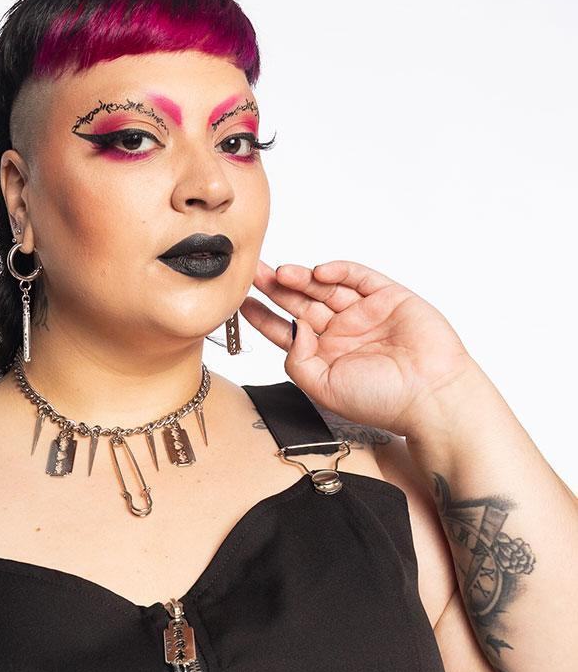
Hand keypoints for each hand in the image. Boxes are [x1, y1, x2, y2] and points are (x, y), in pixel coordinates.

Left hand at [239, 258, 480, 436]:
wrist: (431, 395)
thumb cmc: (383, 401)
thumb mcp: (324, 389)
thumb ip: (299, 362)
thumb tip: (290, 331)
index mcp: (327, 356)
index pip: (287, 331)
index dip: (264, 317)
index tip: (241, 303)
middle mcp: (343, 332)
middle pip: (302, 303)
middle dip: (277, 289)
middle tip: (253, 273)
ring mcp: (365, 313)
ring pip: (326, 288)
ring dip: (301, 279)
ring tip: (279, 273)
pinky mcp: (389, 297)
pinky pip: (359, 277)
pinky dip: (338, 271)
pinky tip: (318, 272)